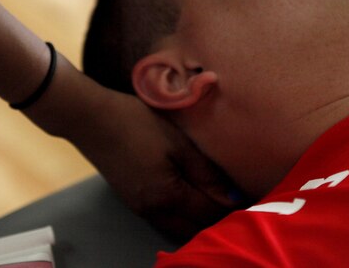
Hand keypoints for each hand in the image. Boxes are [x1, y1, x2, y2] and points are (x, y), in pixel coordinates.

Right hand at [65, 90, 243, 240]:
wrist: (91, 119)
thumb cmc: (137, 123)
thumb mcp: (177, 142)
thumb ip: (205, 173)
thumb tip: (233, 197)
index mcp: (168, 195)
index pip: (210, 215)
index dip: (235, 210)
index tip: (257, 201)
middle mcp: (154, 211)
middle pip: (195, 230)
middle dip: (219, 221)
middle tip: (242, 205)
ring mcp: (140, 209)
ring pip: (179, 229)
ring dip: (201, 222)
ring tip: (220, 203)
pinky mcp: (133, 201)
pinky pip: (165, 220)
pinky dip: (184, 217)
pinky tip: (194, 201)